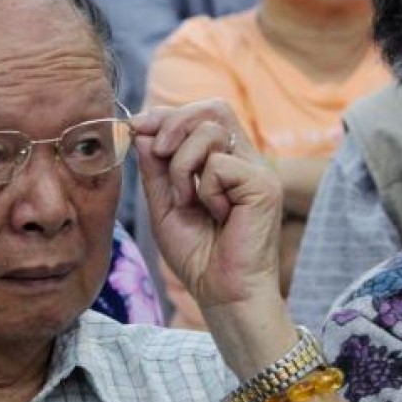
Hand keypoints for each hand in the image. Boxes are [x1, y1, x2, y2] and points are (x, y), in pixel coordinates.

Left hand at [132, 100, 281, 311]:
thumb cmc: (198, 256)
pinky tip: (216, 215)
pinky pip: (220, 165)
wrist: (223, 293)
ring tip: (187, 201)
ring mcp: (258, 170)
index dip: (167, 114)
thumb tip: (141, 129)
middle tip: (158, 153)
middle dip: (174, 123)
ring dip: (183, 165)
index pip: (202, 113)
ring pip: (212, 130)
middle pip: (213, 108)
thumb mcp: (164, 205)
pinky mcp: (264, 185)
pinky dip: (204, 189)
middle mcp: (246, 159)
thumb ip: (155, 167)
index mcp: (226, 160)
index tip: (137, 126)